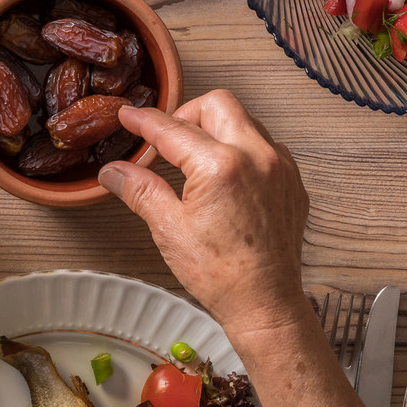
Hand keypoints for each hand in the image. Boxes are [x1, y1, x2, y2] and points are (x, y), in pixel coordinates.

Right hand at [98, 91, 310, 337]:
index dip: (145, 121)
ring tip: (197, 160)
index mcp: (220, 166)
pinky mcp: (293, 180)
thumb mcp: (170, 229)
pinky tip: (228, 177)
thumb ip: (141, 190)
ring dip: (218, 129)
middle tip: (169, 140)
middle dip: (188, 114)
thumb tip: (113, 171)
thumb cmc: (219, 273)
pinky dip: (243, 149)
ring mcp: (281, 166)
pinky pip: (266, 145)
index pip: (173, 129)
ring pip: (246, 120)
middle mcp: (257, 155)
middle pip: (218, 103)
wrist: (265, 303)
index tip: (130, 116)